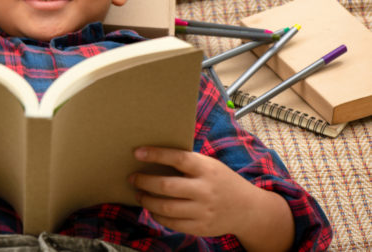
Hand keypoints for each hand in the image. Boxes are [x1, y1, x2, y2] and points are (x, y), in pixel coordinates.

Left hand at [128, 146, 262, 237]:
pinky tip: (152, 209)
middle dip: (144, 181)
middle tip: (132, 177)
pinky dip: (157, 216)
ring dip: (146, 200)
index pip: (178, 158)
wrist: (248, 209)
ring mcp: (203, 211)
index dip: (156, 155)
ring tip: (139, 194)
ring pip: (166, 207)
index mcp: (207, 169)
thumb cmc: (221, 181)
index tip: (137, 152)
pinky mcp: (201, 227)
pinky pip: (172, 224)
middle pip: (166, 186)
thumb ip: (187, 162)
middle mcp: (205, 190)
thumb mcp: (210, 165)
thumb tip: (153, 156)